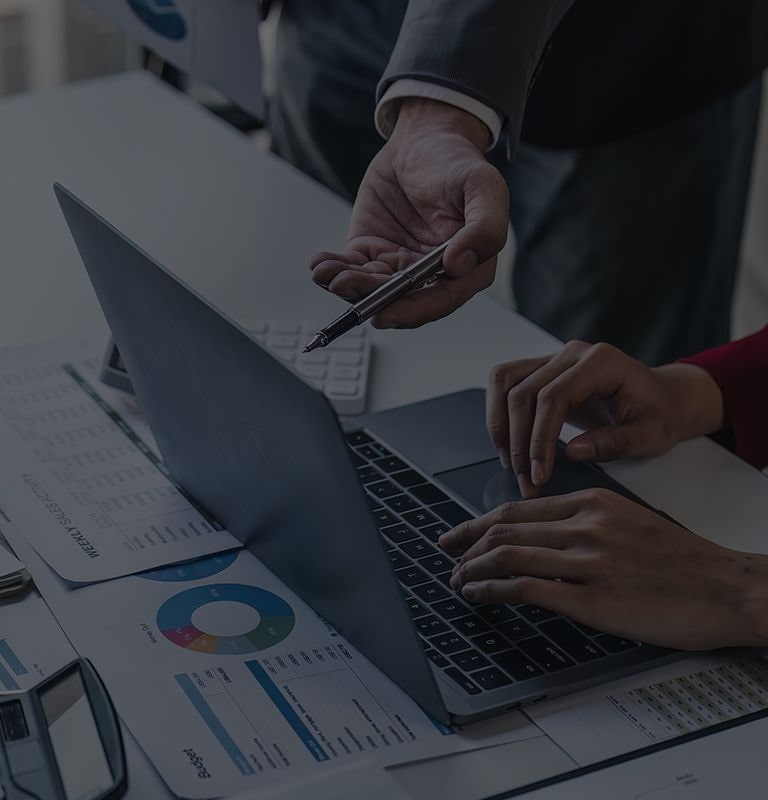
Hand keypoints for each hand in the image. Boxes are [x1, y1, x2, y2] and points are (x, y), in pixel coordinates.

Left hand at [310, 98, 508, 327]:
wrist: (422, 139)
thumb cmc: (457, 162)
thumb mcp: (482, 186)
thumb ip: (485, 228)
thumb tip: (459, 265)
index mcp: (467, 268)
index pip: (440, 300)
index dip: (412, 311)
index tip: (386, 313)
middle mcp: (432, 275)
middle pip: (400, 301)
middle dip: (370, 299)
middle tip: (347, 287)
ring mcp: (400, 266)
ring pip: (371, 289)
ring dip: (348, 286)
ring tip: (329, 274)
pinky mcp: (372, 254)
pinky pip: (352, 269)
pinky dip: (334, 271)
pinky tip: (321, 265)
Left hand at [441, 490, 767, 650]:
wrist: (728, 588)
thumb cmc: (682, 560)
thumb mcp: (631, 521)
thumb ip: (587, 522)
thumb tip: (546, 535)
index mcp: (592, 502)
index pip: (517, 508)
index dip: (478, 522)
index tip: (458, 533)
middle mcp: (584, 525)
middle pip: (505, 529)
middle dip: (467, 544)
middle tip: (447, 555)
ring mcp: (587, 561)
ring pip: (509, 556)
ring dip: (473, 568)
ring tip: (457, 580)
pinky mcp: (593, 597)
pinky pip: (526, 589)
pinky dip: (492, 591)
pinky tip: (478, 596)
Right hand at [487, 340, 723, 497]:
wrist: (664, 398)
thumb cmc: (659, 415)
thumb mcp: (650, 436)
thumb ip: (613, 443)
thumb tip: (572, 451)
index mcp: (601, 362)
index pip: (553, 396)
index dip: (539, 438)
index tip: (538, 473)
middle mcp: (572, 353)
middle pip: (523, 391)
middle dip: (518, 440)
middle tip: (525, 478)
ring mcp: (554, 358)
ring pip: (504, 381)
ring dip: (499, 424)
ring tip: (510, 462)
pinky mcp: (543, 369)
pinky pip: (506, 383)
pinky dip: (499, 413)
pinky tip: (507, 443)